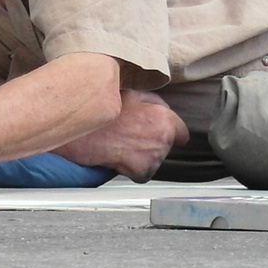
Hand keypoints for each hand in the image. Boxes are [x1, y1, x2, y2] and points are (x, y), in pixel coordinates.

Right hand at [51, 89, 188, 181]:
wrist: (85, 134)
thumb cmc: (105, 112)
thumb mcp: (131, 93)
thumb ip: (152, 100)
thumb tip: (161, 106)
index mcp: (164, 119)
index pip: (182, 133)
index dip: (171, 133)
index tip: (162, 134)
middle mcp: (164, 140)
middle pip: (166, 146)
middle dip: (153, 142)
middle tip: (132, 136)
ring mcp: (154, 158)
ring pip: (154, 160)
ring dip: (142, 156)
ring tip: (123, 145)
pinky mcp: (143, 173)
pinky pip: (142, 173)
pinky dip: (133, 169)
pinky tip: (120, 157)